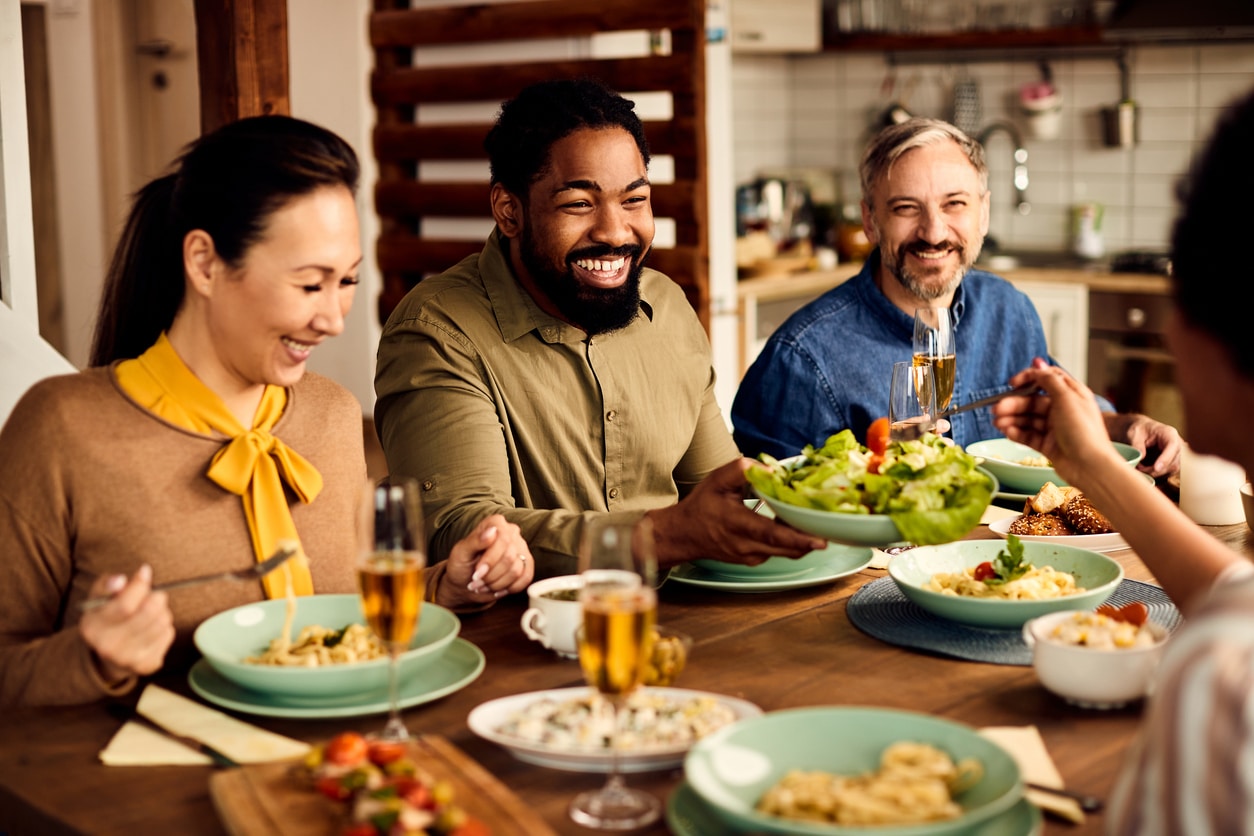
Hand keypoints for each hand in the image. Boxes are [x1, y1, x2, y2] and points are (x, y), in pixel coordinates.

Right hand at [78, 564, 174, 683]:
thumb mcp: (99, 599)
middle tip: (154, 595)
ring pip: (162, 622)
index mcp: (93, 627)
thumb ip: (107, 585)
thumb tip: (121, 580)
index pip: (126, 605)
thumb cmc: (106, 618)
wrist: (107, 655)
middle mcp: (108, 646)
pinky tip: (153, 628)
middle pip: (149, 613)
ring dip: (162, 611)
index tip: (145, 573)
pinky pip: (169, 635)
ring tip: (152, 612)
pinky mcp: (147, 665)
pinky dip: (165, 626)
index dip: (140, 585)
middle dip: (156, 597)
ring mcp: (128, 659)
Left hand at [438, 514, 532, 607]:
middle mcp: (511, 533)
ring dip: (497, 584)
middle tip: (477, 581)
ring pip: (516, 571)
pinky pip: (526, 579)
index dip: (490, 560)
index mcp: (495, 524)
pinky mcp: (527, 565)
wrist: (465, 583)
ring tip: (484, 585)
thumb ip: (475, 541)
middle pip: (509, 558)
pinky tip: (497, 589)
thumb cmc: (461, 565)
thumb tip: (492, 531)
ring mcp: (521, 548)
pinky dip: (509, 588)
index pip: (502, 540)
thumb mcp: (461, 553)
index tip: (477, 573)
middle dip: (491, 575)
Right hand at [647, 458, 826, 567]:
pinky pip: (779, 552)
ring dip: (803, 540)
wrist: (684, 534)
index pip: (771, 534)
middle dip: (811, 540)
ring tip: (817, 525)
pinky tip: (797, 527)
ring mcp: (750, 556)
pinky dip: (792, 542)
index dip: (797, 537)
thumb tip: (771, 468)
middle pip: (786, 548)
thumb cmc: (702, 506)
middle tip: (832, 530)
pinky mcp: (754, 560)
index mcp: (736, 524)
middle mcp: (745, 545)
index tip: (819, 539)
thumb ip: (743, 469)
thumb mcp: (717, 480)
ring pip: (786, 552)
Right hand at [991, 365, 1123, 485]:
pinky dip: (1017, 433)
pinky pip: (1028, 435)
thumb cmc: (1083, 431)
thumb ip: (1050, 380)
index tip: (1013, 383)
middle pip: (1032, 402)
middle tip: (996, 409)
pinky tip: (1007, 432)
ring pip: (1028, 419)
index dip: (1029, 378)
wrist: (1090, 466)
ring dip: (1011, 419)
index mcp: (1071, 395)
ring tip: (997, 423)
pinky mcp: (1048, 445)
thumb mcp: (1067, 398)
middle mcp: (1062, 409)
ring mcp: (1054, 428)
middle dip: (1013, 404)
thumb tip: (1039, 364)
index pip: (1046, 380)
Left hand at [1105, 412, 1182, 477]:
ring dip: (1155, 473)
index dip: (1165, 458)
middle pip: (1173, 461)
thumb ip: (1137, 445)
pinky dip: (1156, 474)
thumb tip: (1141, 458)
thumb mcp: (1134, 434)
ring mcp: (1177, 454)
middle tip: (1139, 469)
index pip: (1173, 446)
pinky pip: (1168, 472)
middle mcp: (1177, 444)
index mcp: (1169, 433)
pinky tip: (1145, 470)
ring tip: (1140, 468)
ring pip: (1172, 469)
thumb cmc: (1139, 430)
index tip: (1156, 468)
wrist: (1142, 431)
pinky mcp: (1173, 462)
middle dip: (1156, 469)